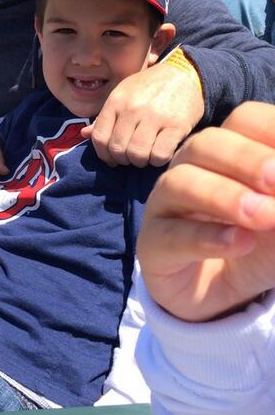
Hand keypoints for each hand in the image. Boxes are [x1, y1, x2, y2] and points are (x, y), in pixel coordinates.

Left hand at [80, 62, 203, 166]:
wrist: (184, 73)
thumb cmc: (149, 87)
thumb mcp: (122, 94)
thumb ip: (105, 116)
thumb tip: (84, 134)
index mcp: (116, 101)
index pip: (99, 138)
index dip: (104, 155)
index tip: (113, 158)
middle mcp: (132, 108)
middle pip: (118, 150)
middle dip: (124, 160)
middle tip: (132, 156)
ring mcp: (155, 117)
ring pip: (137, 155)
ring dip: (141, 161)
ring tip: (146, 154)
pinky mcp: (177, 125)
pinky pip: (159, 155)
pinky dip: (158, 160)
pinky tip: (161, 151)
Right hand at [138, 102, 274, 322]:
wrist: (222, 294)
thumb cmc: (257, 243)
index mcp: (228, 150)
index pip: (244, 120)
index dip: (270, 130)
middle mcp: (191, 167)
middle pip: (208, 143)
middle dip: (247, 159)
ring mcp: (165, 204)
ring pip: (180, 182)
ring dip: (225, 196)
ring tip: (265, 216)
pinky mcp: (152, 244)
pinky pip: (171, 235)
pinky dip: (207, 237)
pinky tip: (241, 242)